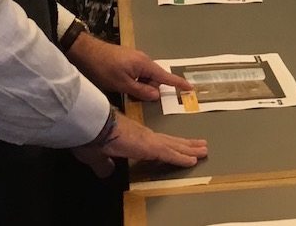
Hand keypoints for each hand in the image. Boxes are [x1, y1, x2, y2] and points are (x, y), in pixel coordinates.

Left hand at [67, 33, 190, 100]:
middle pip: (154, 79)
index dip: (178, 83)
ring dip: (138, 85)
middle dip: (148, 89)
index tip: (190, 88)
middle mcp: (143, 60)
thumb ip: (141, 91)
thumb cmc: (104, 68)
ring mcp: (135, 59)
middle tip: (131, 94)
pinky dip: (133, 81)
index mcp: (145, 64)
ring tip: (122, 88)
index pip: (166, 76)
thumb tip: (156, 96)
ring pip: (144, 77)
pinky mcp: (127, 60)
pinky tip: (120, 84)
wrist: (86, 52)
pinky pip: (137, 73)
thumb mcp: (122, 84)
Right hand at [71, 112, 207, 177]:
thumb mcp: (98, 155)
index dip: (170, 145)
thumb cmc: (91, 135)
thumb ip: (104, 164)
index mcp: (134, 137)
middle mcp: (144, 136)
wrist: (91, 125)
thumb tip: (105, 170)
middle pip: (171, 142)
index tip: (179, 146)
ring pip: (174, 146)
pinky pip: (169, 154)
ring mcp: (148, 140)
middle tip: (201, 146)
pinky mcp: (149, 146)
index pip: (157, 143)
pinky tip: (192, 161)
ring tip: (203, 151)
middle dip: (186, 145)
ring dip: (190, 150)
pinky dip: (181, 158)